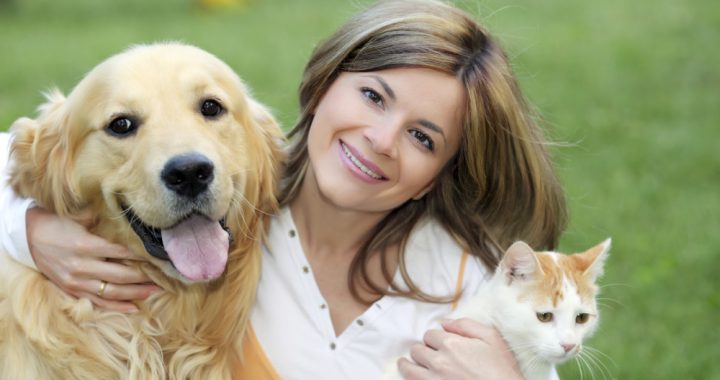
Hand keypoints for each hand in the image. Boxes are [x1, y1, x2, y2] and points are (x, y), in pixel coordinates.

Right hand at [26, 207, 160, 312]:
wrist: (28, 237)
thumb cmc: (58, 223)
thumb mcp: (80, 217)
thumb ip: (103, 220)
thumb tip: (130, 220)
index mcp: (86, 245)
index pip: (122, 253)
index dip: (142, 255)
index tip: (159, 255)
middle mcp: (82, 266)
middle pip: (121, 275)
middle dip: (145, 277)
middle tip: (164, 276)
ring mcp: (76, 281)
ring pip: (112, 292)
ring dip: (136, 293)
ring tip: (155, 290)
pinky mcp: (72, 290)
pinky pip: (98, 302)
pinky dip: (118, 306)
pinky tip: (135, 307)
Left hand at [397, 318, 522, 379]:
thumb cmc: (501, 369)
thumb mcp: (492, 338)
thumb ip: (466, 325)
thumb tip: (445, 322)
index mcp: (451, 344)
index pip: (429, 335)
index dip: (434, 338)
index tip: (439, 343)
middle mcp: (438, 362)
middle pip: (417, 350)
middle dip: (422, 350)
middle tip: (427, 354)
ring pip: (408, 369)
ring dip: (408, 364)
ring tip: (406, 363)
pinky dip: (412, 379)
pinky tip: (414, 377)